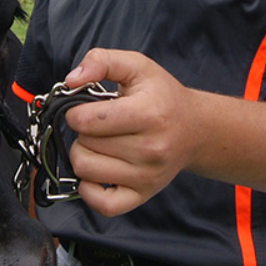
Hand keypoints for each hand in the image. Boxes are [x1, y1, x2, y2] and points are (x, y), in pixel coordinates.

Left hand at [61, 48, 204, 216]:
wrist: (195, 129)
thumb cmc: (162, 97)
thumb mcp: (136, 66)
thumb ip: (101, 61)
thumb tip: (70, 82)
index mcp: (148, 114)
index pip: (85, 121)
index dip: (75, 111)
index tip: (86, 108)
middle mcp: (150, 149)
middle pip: (83, 145)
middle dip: (83, 132)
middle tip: (99, 125)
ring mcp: (146, 177)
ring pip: (85, 171)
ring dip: (83, 155)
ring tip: (100, 143)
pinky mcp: (142, 196)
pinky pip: (101, 205)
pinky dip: (88, 189)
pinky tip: (97, 171)